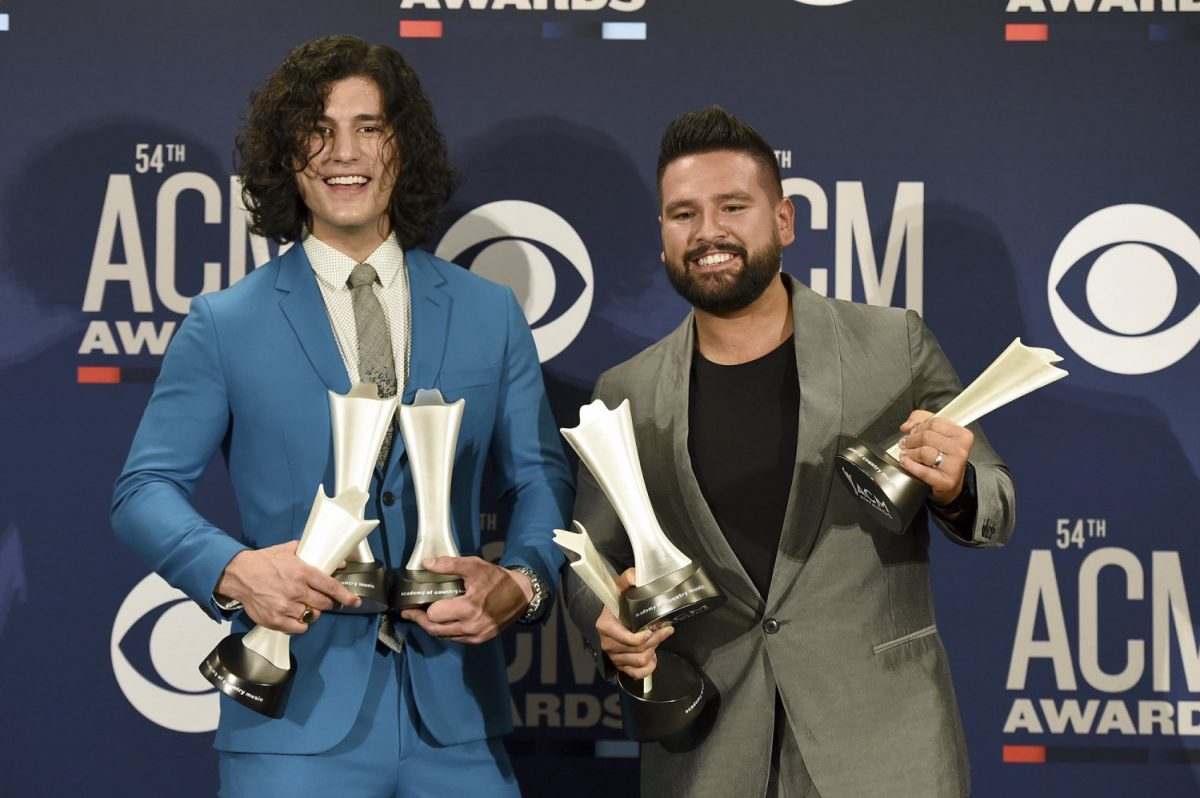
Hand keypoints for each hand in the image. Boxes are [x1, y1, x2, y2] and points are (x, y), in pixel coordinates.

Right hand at [215, 540, 360, 633]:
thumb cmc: (264, 561)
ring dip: (312, 613)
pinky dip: (301, 625)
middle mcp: (296, 591)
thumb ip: (311, 553)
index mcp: (302, 572)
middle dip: (327, 603)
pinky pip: (298, 628)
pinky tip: (297, 618)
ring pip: (311, 616)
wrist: (239, 574)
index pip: (331, 586)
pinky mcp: (275, 619)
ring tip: (306, 607)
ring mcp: (286, 607)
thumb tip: (335, 559)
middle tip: (324, 601)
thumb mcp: (288, 550)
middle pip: (324, 604)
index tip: (354, 602)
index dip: (345, 596)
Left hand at [400, 556, 529, 643]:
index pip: (433, 615)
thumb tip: (426, 564)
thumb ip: (449, 565)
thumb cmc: (497, 579)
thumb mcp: (474, 566)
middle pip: (434, 629)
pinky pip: (455, 638)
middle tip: (410, 613)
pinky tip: (442, 620)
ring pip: (443, 636)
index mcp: (468, 608)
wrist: (521, 595)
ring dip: (431, 627)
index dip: (421, 609)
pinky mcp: (479, 639)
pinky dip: (445, 630)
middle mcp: (471, 626)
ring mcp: (475, 636)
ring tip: (423, 616)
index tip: (412, 603)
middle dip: (420, 620)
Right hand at [596, 568, 673, 679]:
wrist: (609, 615)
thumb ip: (627, 578)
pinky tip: (652, 657)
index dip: (646, 637)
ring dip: (653, 652)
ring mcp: (613, 657)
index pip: (629, 640)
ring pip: (640, 661)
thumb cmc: (617, 601)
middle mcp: (607, 644)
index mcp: (606, 627)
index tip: (656, 627)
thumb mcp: (620, 587)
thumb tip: (636, 576)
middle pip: (638, 650)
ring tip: (657, 640)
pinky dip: (648, 668)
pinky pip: (636, 674)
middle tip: (665, 630)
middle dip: (656, 640)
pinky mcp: (619, 665)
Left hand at [897, 410, 973, 505]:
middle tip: (905, 443)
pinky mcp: (946, 481)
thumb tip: (907, 425)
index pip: (935, 423)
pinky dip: (909, 465)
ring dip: (910, 452)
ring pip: (924, 452)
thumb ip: (920, 420)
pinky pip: (922, 470)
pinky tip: (905, 461)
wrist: (950, 481)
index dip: (919, 427)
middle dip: (911, 440)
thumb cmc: (944, 455)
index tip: (914, 432)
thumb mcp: (936, 432)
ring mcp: (955, 466)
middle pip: (927, 436)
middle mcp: (961, 449)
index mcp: (962, 435)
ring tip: (906, 453)